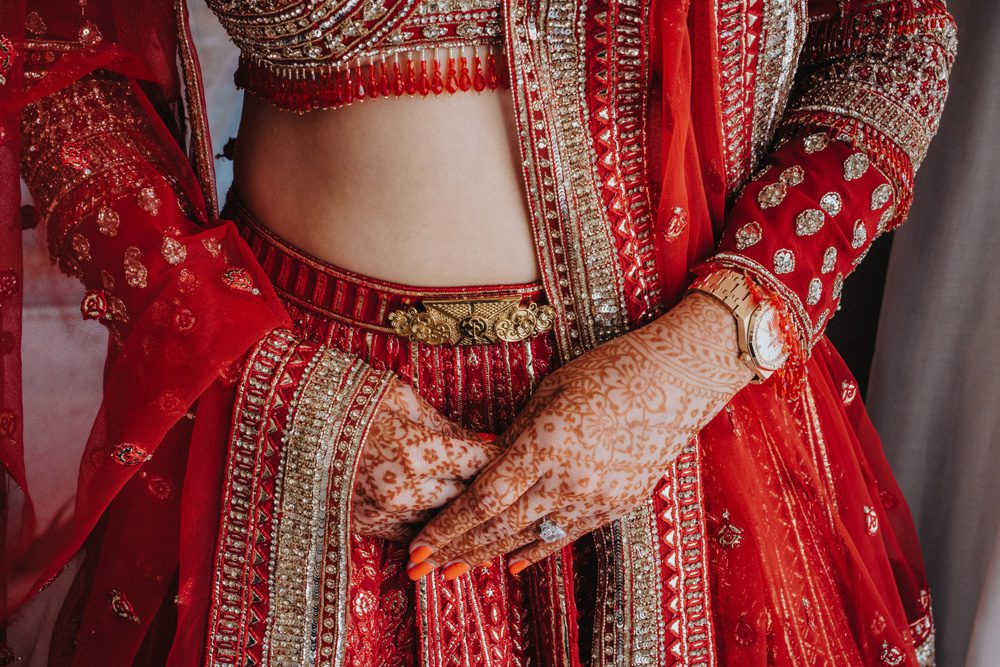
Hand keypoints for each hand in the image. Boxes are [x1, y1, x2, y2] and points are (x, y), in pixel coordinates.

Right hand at [352, 377, 501, 541]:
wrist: (296, 415)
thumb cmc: (356, 398)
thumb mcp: (407, 402)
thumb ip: (449, 431)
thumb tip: (485, 447)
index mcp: (418, 451)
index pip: (481, 466)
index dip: (501, 461)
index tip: (514, 456)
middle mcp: (403, 489)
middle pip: (466, 501)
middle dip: (483, 491)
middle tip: (501, 483)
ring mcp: (382, 512)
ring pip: (441, 524)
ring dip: (456, 514)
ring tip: (471, 501)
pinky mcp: (365, 525)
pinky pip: (410, 533)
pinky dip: (425, 524)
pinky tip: (433, 510)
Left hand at [405, 293, 753, 577]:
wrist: (678, 379)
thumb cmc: (607, 370)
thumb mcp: (549, 392)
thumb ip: (514, 435)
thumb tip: (482, 465)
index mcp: (546, 443)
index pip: (484, 499)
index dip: (447, 526)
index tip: (418, 544)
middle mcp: (570, 478)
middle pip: (500, 527)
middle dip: (457, 548)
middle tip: (423, 567)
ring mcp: (597, 497)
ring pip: (530, 538)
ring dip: (489, 555)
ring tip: (457, 568)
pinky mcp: (618, 504)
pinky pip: (566, 535)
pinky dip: (535, 549)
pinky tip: (511, 562)